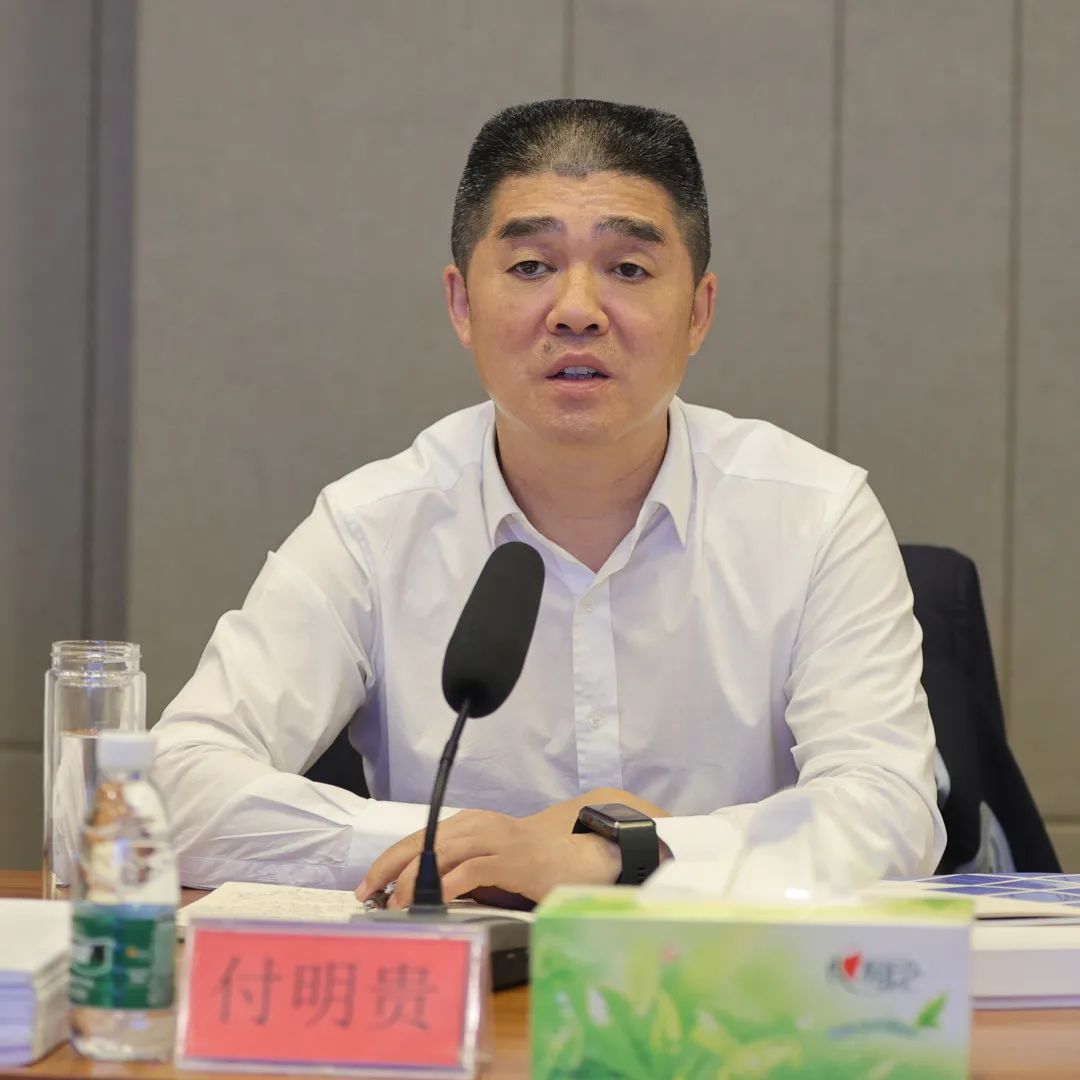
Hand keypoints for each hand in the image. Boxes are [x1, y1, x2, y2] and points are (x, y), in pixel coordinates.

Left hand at [356, 787, 668, 908]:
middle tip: (368, 894)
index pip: (417, 837)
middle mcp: (476, 825)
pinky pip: (471, 870)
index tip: (365, 886)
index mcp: (466, 823)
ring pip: (441, 853)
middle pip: (422, 841)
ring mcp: (494, 839)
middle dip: (389, 867)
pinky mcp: (511, 858)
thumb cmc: (525, 864)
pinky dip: (447, 885)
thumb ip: (452, 871)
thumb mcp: (483, 862)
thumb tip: (408, 894)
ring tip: (395, 905)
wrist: (575, 856)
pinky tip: (432, 901)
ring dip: (413, 880)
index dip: (387, 861)